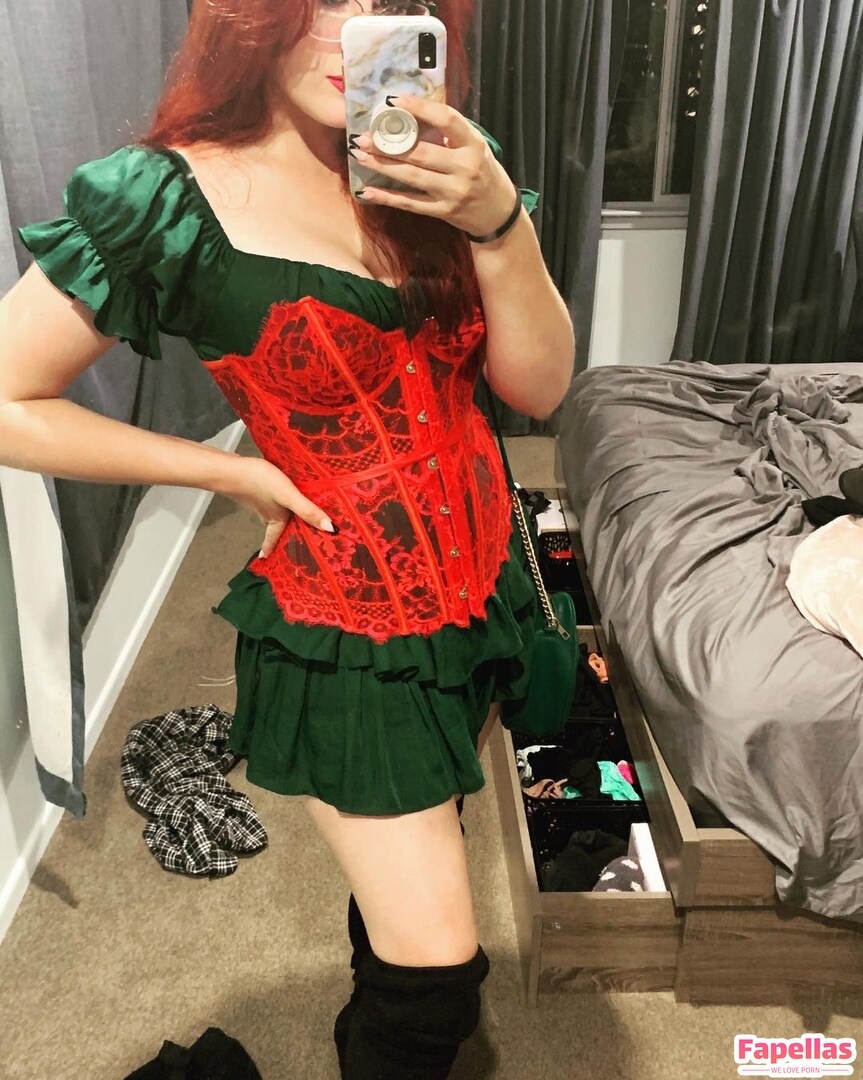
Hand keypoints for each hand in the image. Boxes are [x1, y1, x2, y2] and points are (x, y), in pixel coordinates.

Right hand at [222, 456, 334, 557]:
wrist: (230, 468)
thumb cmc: (259, 483)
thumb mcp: (287, 496)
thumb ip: (307, 510)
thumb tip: (330, 529)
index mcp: (276, 518)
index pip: (275, 538)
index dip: (272, 548)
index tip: (267, 558)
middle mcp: (266, 512)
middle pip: (274, 527)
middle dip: (280, 533)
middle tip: (287, 538)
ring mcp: (258, 500)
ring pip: (270, 512)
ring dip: (276, 516)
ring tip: (285, 516)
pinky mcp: (253, 487)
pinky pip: (266, 498)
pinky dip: (272, 500)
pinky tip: (275, 492)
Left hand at [349, 96, 519, 235]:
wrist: (497, 211)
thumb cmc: (482, 171)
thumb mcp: (473, 147)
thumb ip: (448, 133)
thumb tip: (409, 115)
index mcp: (473, 144)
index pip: (446, 119)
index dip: (420, 108)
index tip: (394, 101)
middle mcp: (464, 167)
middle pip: (421, 152)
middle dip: (388, 144)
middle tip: (362, 136)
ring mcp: (453, 192)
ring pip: (412, 177)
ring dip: (382, 166)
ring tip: (360, 155)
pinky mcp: (443, 211)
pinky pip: (410, 204)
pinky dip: (387, 197)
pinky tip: (368, 191)